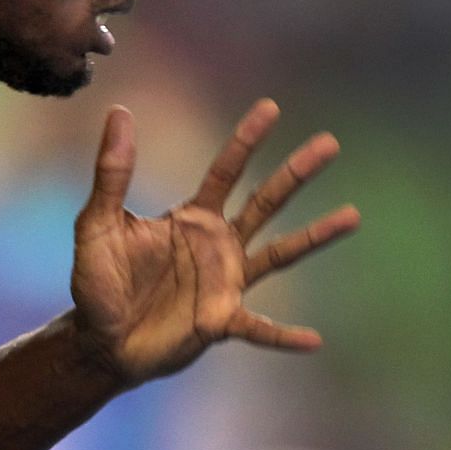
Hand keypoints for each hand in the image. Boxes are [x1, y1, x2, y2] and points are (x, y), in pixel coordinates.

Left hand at [71, 98, 359, 384]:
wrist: (98, 342)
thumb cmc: (97, 283)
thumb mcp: (98, 224)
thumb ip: (111, 173)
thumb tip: (118, 112)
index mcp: (191, 218)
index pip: (225, 171)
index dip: (246, 140)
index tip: (271, 108)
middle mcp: (217, 245)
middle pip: (266, 202)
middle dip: (296, 173)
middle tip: (330, 143)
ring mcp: (225, 283)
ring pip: (279, 254)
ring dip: (314, 236)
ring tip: (353, 215)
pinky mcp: (220, 321)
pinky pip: (259, 329)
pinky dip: (284, 336)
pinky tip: (314, 340)